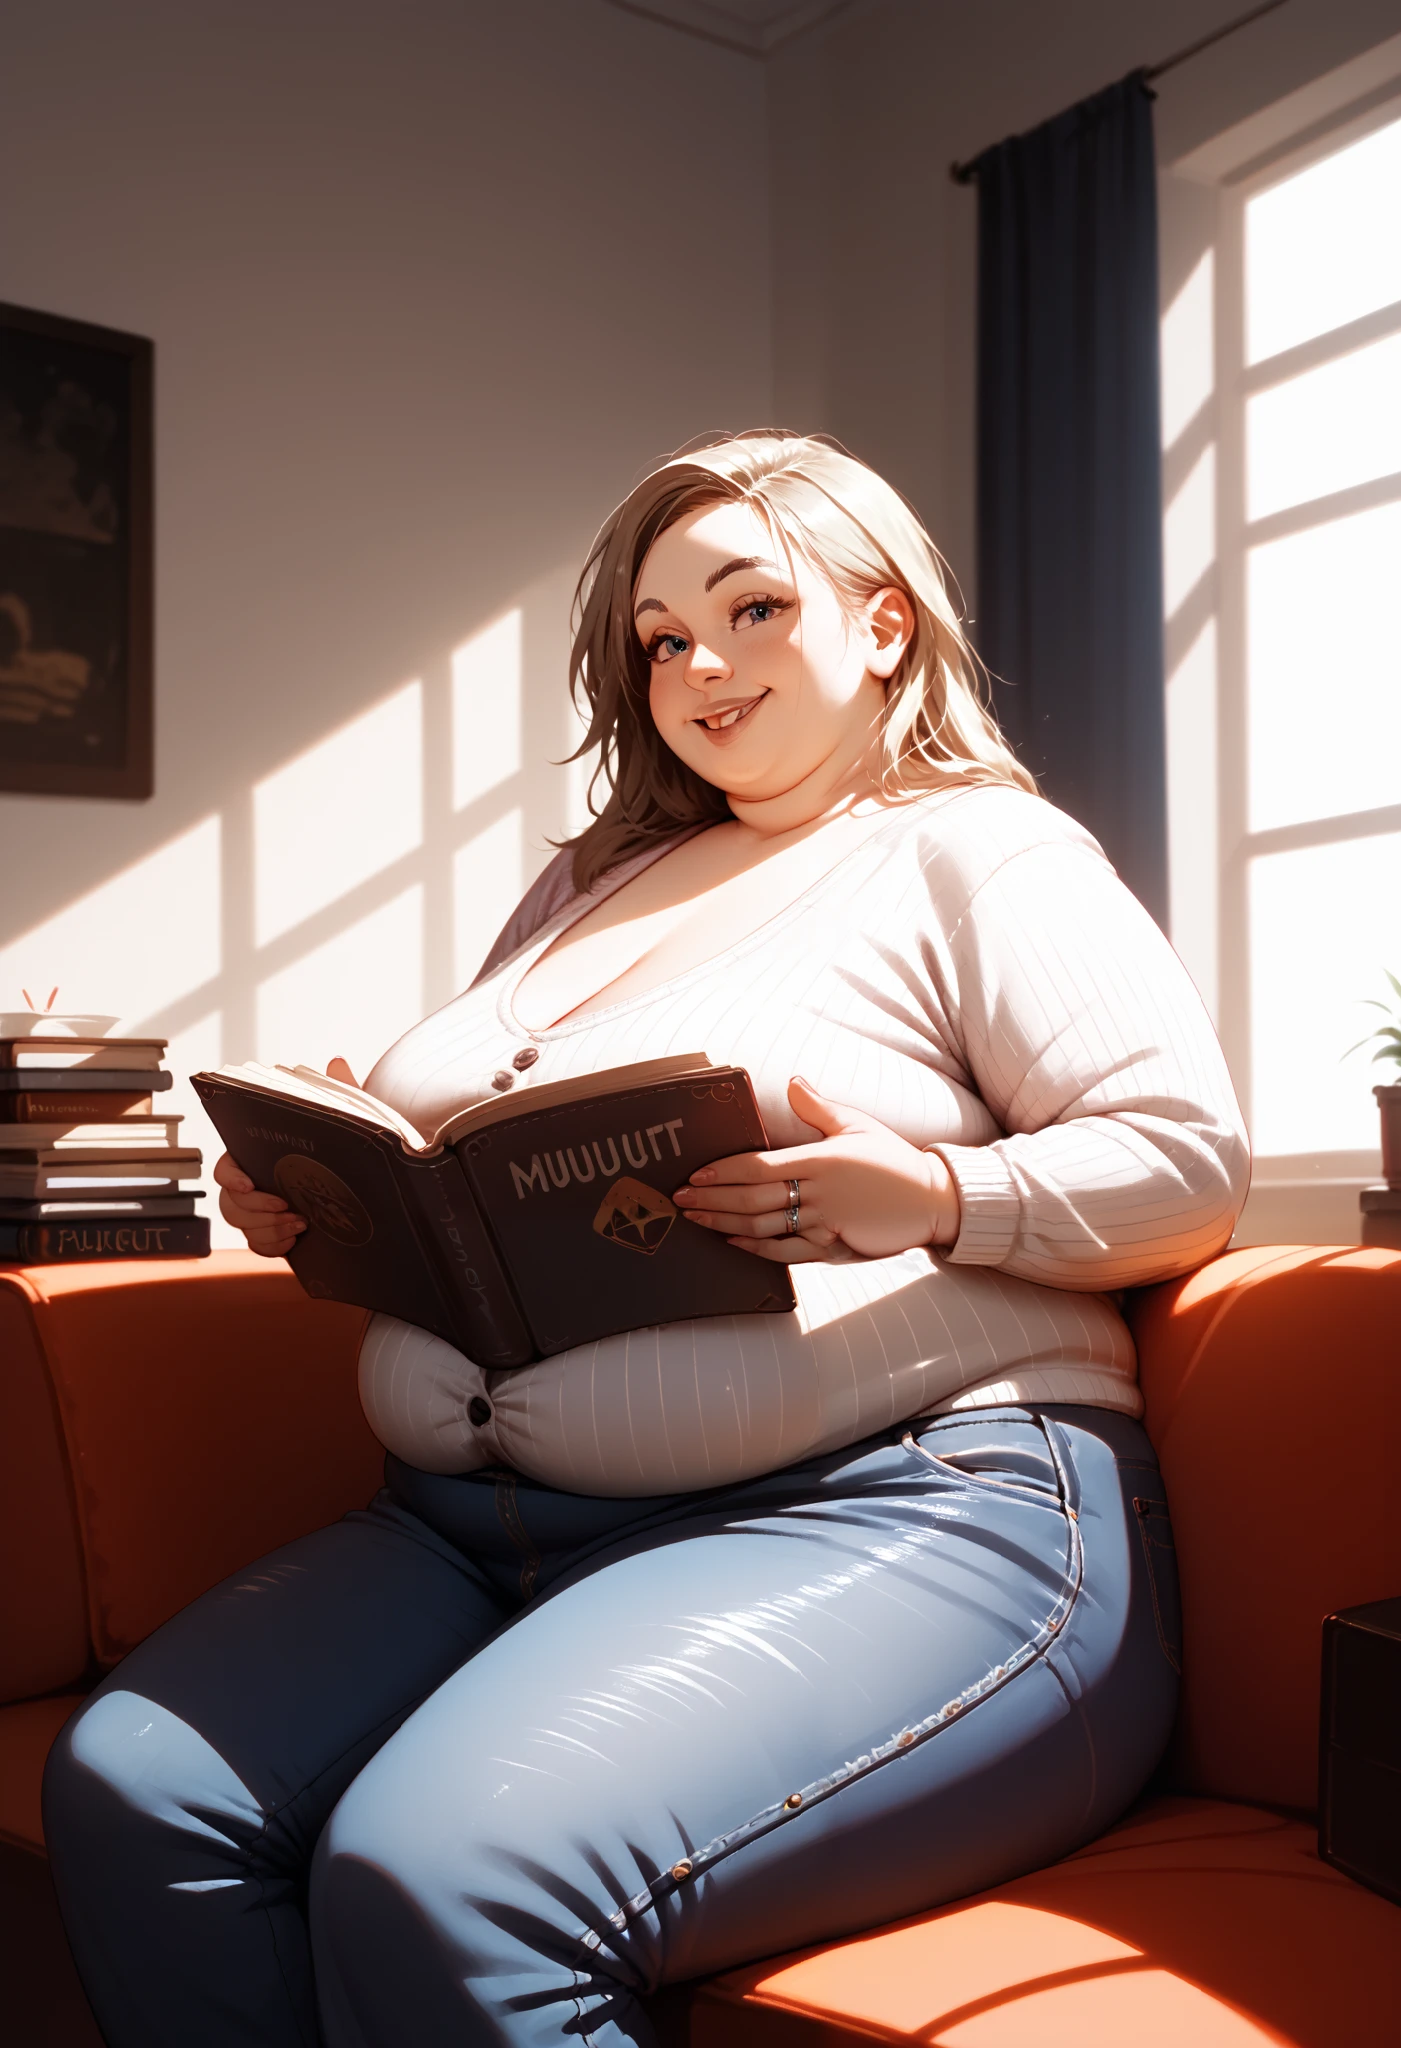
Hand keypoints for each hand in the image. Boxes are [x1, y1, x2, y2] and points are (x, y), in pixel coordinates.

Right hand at [212, 1055, 355, 1257]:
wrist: (372, 1194)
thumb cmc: (351, 1151)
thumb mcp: (350, 1122)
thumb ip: (340, 1094)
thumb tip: (336, 1063)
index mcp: (261, 1155)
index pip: (226, 1166)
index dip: (231, 1176)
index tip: (250, 1182)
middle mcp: (255, 1183)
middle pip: (229, 1201)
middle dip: (255, 1207)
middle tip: (285, 1207)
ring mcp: (261, 1211)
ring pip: (242, 1225)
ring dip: (268, 1228)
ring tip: (300, 1222)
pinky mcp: (273, 1235)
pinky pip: (258, 1246)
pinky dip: (274, 1245)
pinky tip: (297, 1239)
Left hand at [673, 1075, 961, 1263]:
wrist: (933, 1200)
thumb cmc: (893, 1160)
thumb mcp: (858, 1125)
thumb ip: (820, 1108)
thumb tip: (794, 1082)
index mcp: (820, 1160)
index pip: (759, 1166)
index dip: (723, 1172)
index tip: (695, 1175)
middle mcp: (818, 1193)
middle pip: (752, 1200)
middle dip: (711, 1200)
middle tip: (678, 1200)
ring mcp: (825, 1224)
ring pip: (763, 1227)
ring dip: (724, 1224)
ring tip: (696, 1220)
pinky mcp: (834, 1248)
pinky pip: (787, 1252)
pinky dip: (757, 1249)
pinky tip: (733, 1243)